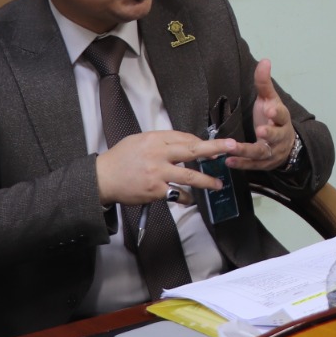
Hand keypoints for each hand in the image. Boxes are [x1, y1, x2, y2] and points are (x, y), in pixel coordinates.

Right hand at [96, 130, 236, 202]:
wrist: (102, 179)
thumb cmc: (121, 158)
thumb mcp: (139, 140)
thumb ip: (161, 140)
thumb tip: (184, 143)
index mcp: (154, 139)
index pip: (184, 137)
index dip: (201, 142)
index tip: (213, 146)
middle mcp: (158, 154)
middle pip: (192, 150)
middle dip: (215, 148)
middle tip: (233, 147)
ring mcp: (158, 173)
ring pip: (189, 176)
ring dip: (207, 180)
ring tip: (218, 184)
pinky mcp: (156, 191)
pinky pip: (178, 194)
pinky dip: (186, 197)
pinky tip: (190, 199)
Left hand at [227, 59, 296, 171]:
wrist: (286, 145)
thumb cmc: (273, 118)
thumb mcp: (270, 99)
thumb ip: (264, 83)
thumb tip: (265, 60)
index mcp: (281, 118)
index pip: (281, 114)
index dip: (276, 113)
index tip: (270, 109)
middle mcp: (279, 136)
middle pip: (276, 136)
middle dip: (269, 133)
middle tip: (261, 130)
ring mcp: (272, 151)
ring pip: (261, 152)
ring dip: (247, 151)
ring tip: (233, 149)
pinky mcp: (263, 163)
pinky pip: (252, 165)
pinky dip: (241, 164)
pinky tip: (228, 161)